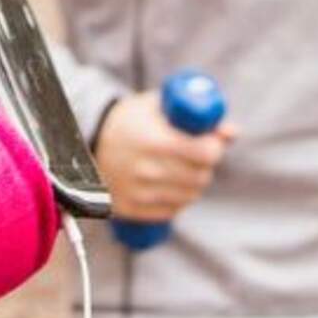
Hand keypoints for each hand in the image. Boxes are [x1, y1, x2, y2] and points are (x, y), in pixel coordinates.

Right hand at [94, 93, 232, 223]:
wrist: (84, 142)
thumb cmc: (129, 120)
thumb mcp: (158, 107)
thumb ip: (195, 117)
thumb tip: (232, 132)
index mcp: (155, 141)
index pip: (206, 153)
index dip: (214, 147)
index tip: (210, 141)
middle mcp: (147, 170)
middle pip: (201, 177)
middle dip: (205, 165)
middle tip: (196, 154)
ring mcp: (138, 193)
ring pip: (190, 196)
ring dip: (193, 183)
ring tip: (180, 168)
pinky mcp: (131, 210)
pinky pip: (172, 211)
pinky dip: (177, 199)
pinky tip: (168, 184)